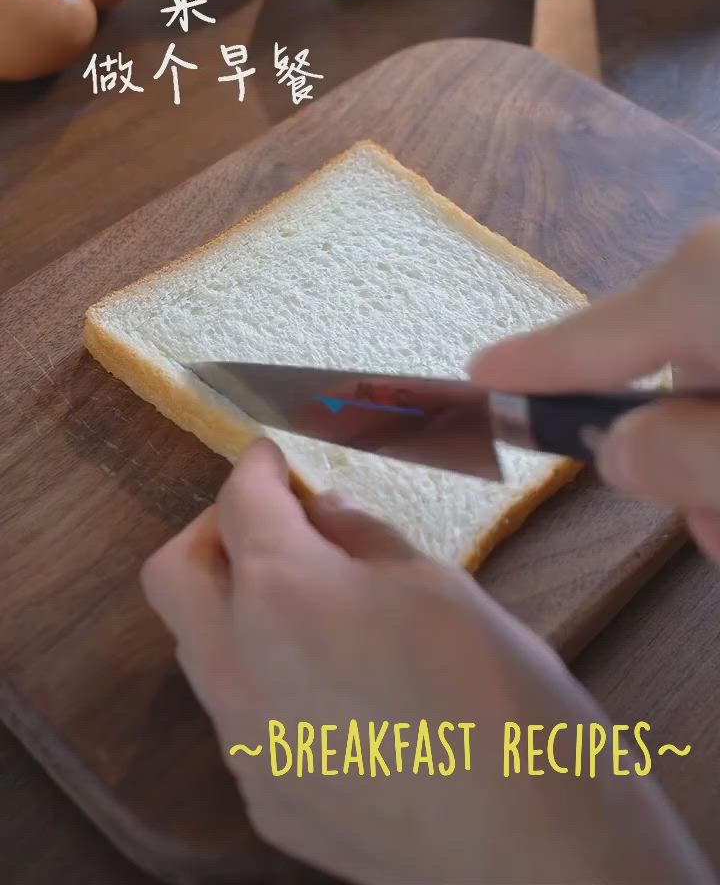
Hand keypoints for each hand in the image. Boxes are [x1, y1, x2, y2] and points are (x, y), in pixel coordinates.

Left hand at [142, 440, 709, 884]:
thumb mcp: (440, 584)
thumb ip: (364, 539)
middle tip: (275, 526)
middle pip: (174, 574)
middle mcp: (238, 668)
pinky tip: (342, 698)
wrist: (533, 846)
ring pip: (203, 653)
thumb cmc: (499, 692)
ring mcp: (245, 747)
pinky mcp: (267, 804)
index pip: (240, 501)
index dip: (258, 466)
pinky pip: (244, 724)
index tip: (276, 457)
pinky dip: (270, 686)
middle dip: (214, 533)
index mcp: (282, 592)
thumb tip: (325, 513)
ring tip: (315, 611)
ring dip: (237, 613)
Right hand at [470, 221, 719, 562]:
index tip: (477, 375)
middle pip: (660, 368)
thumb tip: (618, 451)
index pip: (583, 342)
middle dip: (673, 450)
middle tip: (714, 523)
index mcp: (699, 285)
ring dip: (716, 447)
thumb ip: (681, 457)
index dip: (526, 370)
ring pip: (712, 374)